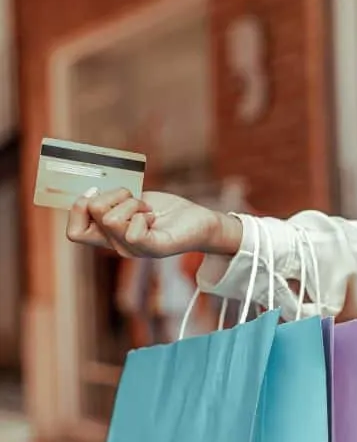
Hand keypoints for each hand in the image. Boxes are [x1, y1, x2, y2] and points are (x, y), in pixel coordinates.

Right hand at [66, 188, 243, 257]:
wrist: (198, 221)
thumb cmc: (164, 211)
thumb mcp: (129, 202)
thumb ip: (109, 200)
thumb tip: (88, 191)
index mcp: (109, 236)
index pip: (74, 233)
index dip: (78, 208)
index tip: (99, 194)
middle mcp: (118, 246)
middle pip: (93, 212)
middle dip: (112, 194)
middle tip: (135, 201)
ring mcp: (135, 250)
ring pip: (110, 217)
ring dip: (131, 202)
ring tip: (147, 209)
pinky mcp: (154, 249)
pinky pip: (133, 231)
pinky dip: (142, 215)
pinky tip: (153, 217)